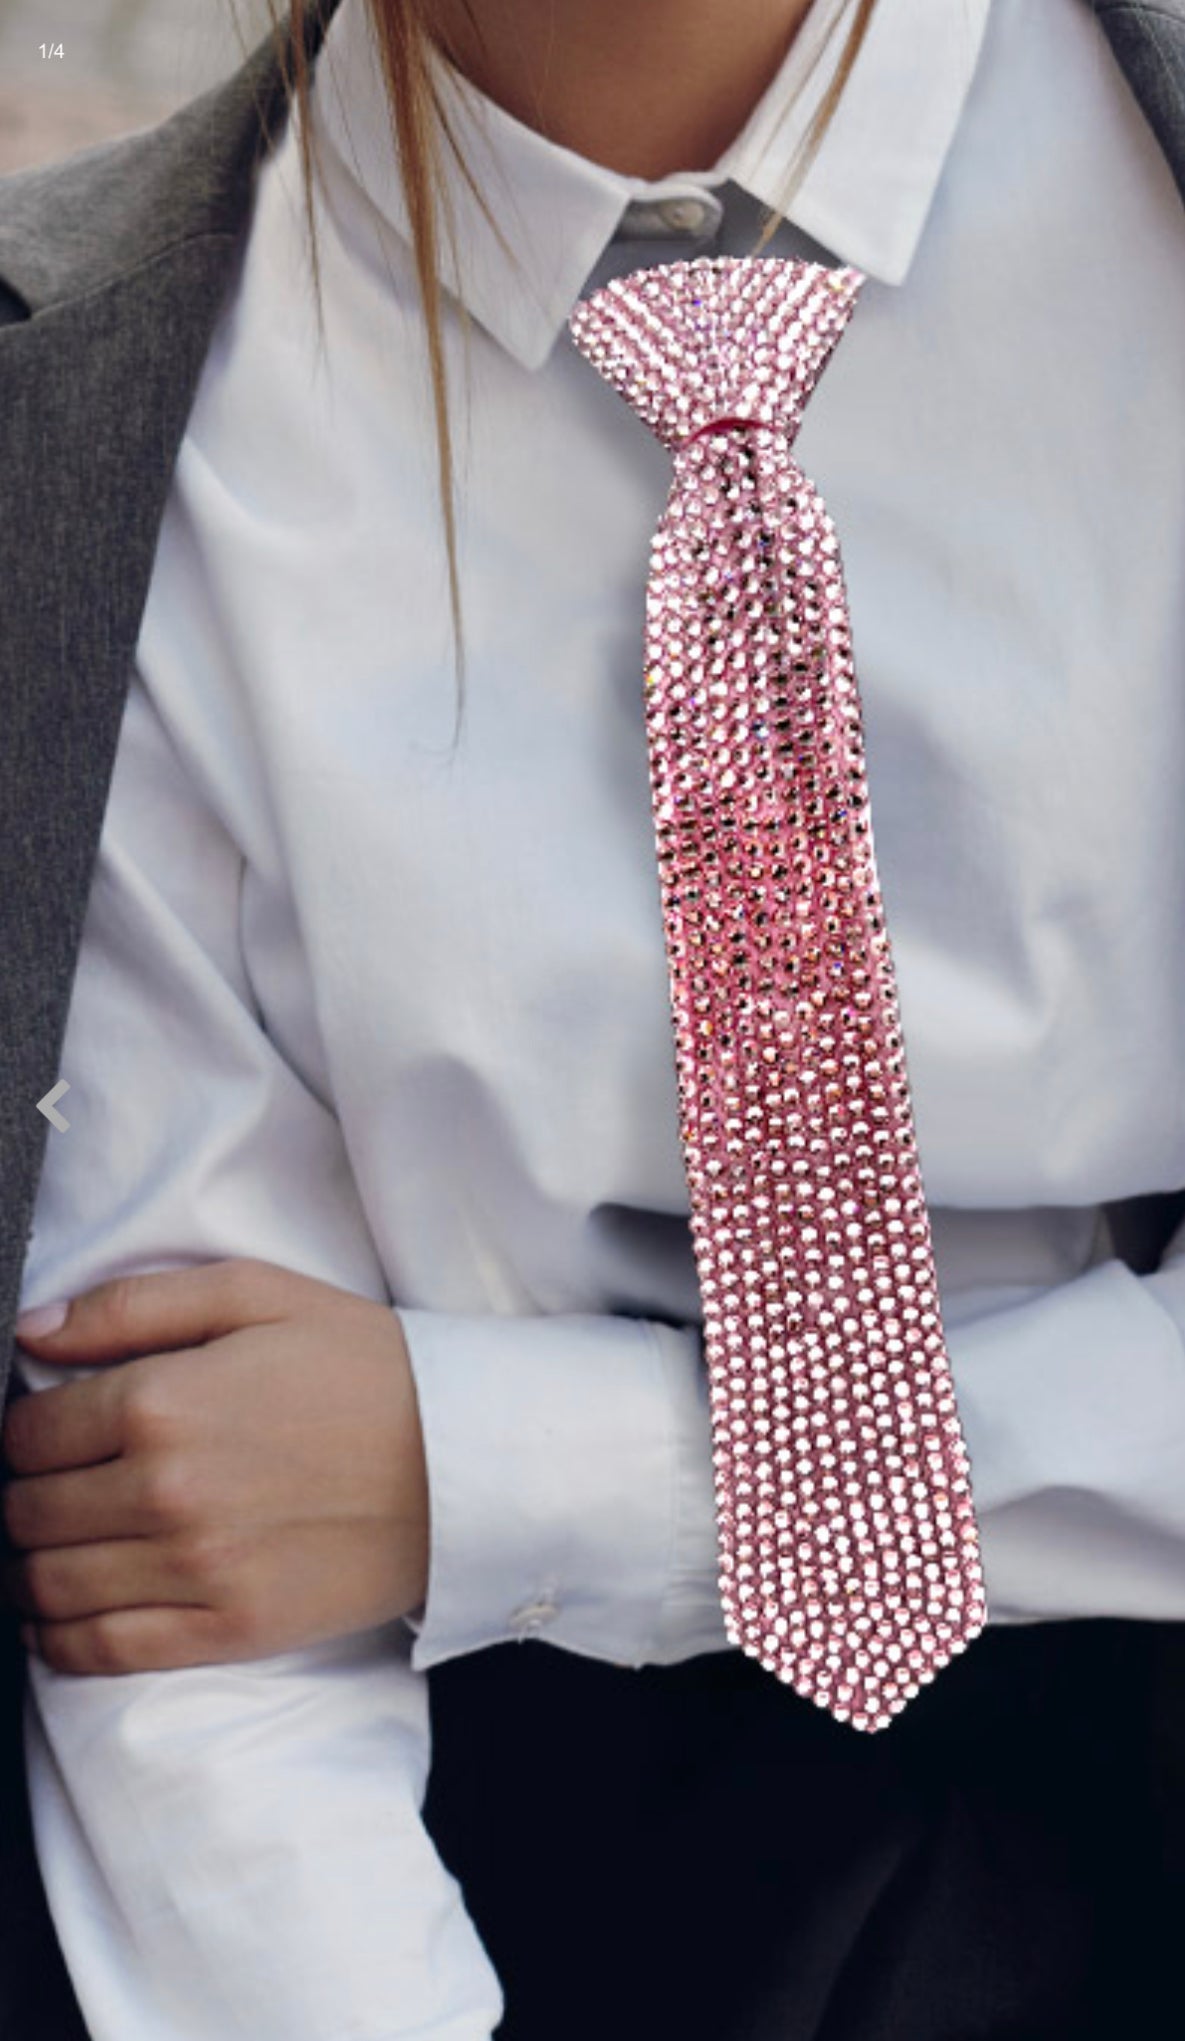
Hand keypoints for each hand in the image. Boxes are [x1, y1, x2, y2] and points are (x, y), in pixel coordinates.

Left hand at [2, 1261, 428, 1675]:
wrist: (466, 1457)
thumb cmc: (366, 1366)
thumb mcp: (257, 1294)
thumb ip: (132, 1305)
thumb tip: (30, 1331)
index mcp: (162, 1399)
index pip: (30, 1433)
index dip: (24, 1431)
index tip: (48, 1432)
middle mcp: (165, 1490)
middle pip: (30, 1511)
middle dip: (26, 1497)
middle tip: (55, 1488)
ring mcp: (195, 1569)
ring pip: (50, 1585)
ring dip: (31, 1569)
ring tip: (52, 1549)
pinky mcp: (228, 1629)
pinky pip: (101, 1651)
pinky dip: (59, 1640)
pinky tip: (59, 1619)